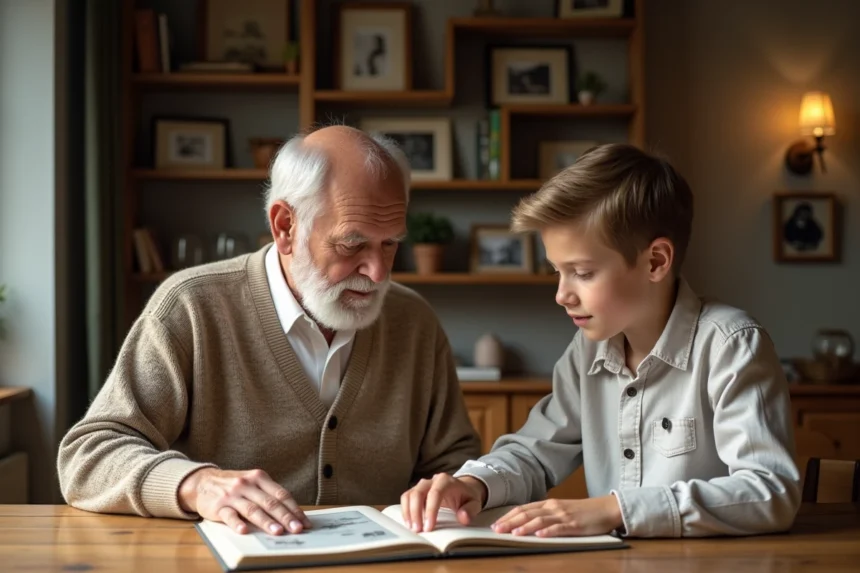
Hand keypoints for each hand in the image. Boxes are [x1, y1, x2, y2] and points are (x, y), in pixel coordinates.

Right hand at [178, 468, 310, 534]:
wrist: (203, 481)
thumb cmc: (234, 486)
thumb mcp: (252, 483)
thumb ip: (268, 495)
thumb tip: (291, 515)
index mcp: (259, 477)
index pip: (281, 494)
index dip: (294, 509)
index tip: (304, 522)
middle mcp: (247, 484)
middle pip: (270, 502)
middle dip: (285, 517)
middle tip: (296, 529)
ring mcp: (233, 495)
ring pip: (253, 509)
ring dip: (266, 522)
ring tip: (277, 532)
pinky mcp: (218, 506)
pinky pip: (229, 516)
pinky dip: (237, 523)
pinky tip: (244, 531)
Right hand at [400, 474, 487, 532]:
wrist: (463, 488)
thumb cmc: (467, 496)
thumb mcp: (475, 503)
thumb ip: (470, 510)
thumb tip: (462, 517)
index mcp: (446, 481)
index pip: (435, 493)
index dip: (431, 511)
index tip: (429, 527)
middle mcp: (432, 480)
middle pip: (418, 492)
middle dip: (415, 512)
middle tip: (418, 530)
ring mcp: (423, 485)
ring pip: (409, 494)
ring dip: (408, 512)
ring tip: (412, 528)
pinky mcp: (417, 491)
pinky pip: (406, 498)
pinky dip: (406, 510)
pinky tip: (410, 522)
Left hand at [491, 495, 622, 536]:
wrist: (606, 508)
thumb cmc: (582, 512)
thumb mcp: (561, 510)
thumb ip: (545, 515)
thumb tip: (526, 522)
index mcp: (549, 504)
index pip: (524, 509)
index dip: (509, 516)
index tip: (496, 524)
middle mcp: (553, 508)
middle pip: (528, 514)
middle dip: (511, 522)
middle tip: (497, 530)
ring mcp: (564, 516)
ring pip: (540, 520)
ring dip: (525, 527)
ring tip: (513, 534)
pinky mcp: (575, 525)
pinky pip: (559, 528)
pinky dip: (548, 532)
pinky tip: (539, 536)